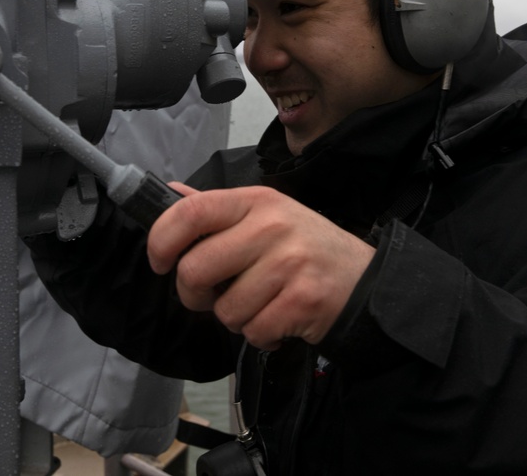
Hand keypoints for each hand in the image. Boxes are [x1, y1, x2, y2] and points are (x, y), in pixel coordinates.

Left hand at [147, 183, 375, 349]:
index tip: (160, 261)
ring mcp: (289, 263)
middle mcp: (272, 226)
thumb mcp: (267, 215)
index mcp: (256, 202)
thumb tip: (173, 191)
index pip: (190, 212)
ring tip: (262, 303)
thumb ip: (217, 209)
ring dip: (236, 318)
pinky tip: (280, 318)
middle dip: (194, 295)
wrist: (366, 281)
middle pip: (196, 269)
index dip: (161, 240)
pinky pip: (254, 331)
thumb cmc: (306, 249)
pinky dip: (262, 335)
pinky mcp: (303, 300)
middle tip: (213, 295)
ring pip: (224, 310)